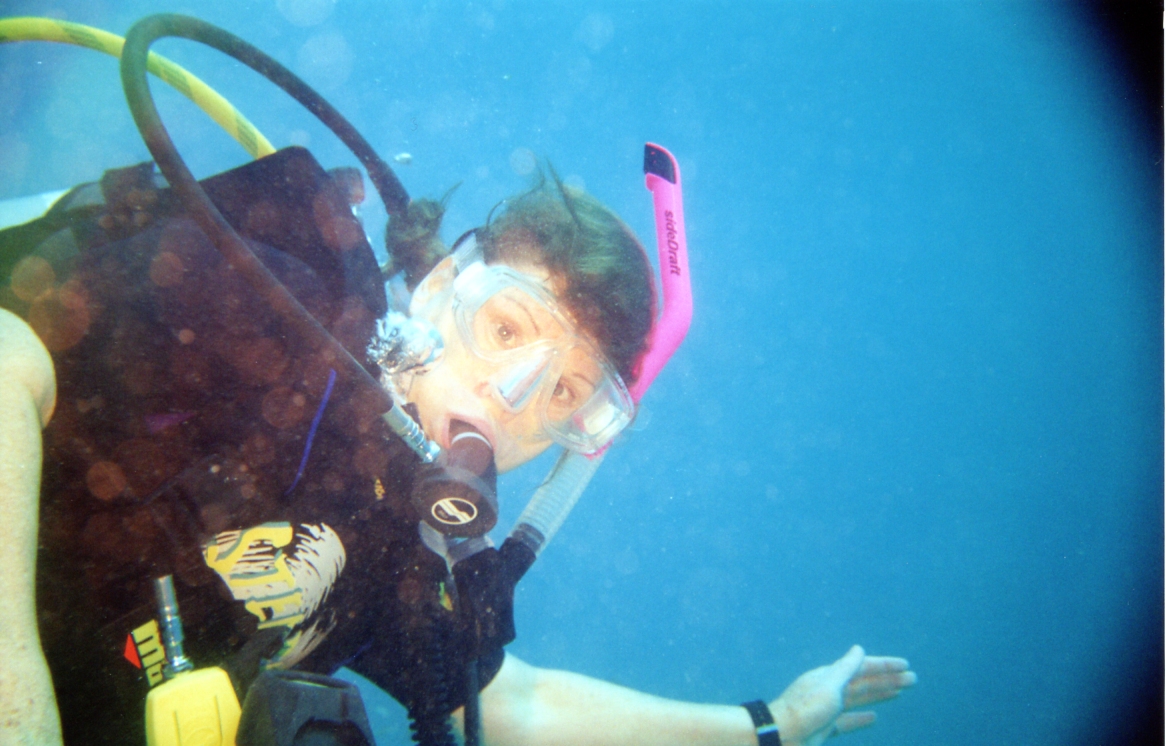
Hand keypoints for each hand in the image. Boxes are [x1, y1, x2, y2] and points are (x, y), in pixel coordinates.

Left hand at [768, 645, 914, 745]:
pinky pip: (848, 720)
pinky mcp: (826, 726)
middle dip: (888, 679)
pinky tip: (874, 718)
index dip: (884, 665)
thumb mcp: (829, 686)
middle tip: (913, 680)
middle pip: (865, 682)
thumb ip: (845, 668)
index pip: (862, 667)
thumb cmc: (805, 710)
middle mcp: (830, 689)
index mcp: (830, 676)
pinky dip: (862, 718)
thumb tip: (858, 649)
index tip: (906, 666)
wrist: (782, 736)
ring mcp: (828, 708)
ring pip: (859, 699)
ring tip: (899, 692)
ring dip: (879, 695)